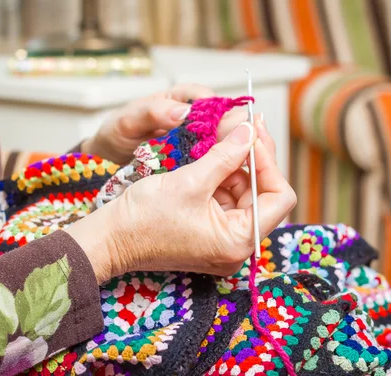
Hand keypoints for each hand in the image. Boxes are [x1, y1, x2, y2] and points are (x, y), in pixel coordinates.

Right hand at [66, 116, 294, 282]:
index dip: (270, 162)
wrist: (110, 239)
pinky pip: (229, 200)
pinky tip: (215, 156)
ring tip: (225, 138)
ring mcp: (225, 241)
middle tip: (244, 127)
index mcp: (238, 241)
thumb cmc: (143, 218)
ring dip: (238, 165)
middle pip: (265, 195)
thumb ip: (227, 154)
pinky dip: (224, 177)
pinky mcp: (212, 234)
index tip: (253, 135)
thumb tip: (250, 130)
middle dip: (255, 159)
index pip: (280, 198)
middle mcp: (237, 246)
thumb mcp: (191, 180)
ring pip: (247, 194)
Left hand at [81, 83, 248, 163]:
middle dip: (232, 133)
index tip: (225, 123)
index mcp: (179, 100)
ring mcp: (195, 142)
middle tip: (238, 147)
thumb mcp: (128, 121)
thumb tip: (182, 111)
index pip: (207, 99)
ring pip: (221, 144)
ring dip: (229, 154)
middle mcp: (192, 119)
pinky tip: (223, 180)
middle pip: (222, 121)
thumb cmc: (117, 134)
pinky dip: (218, 171)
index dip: (219, 110)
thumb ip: (152, 113)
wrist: (106, 162)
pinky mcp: (195, 163)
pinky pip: (212, 164)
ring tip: (236, 167)